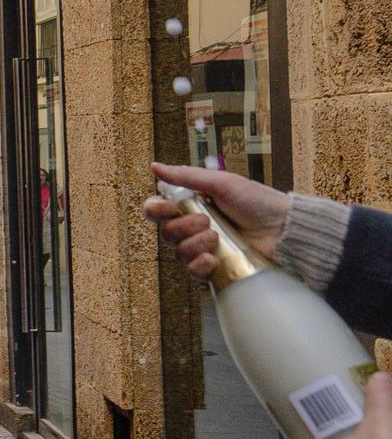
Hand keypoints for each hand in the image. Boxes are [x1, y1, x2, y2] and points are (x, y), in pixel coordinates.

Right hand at [141, 162, 289, 280]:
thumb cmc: (258, 202)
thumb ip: (187, 176)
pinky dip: (199, 265)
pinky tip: (212, 258)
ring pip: (179, 252)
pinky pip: (193, 272)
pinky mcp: (214, 267)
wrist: (284, 230)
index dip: (157, 211)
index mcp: (193, 205)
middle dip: (184, 226)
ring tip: (217, 237)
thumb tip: (154, 166)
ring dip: (195, 244)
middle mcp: (194, 228)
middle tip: (206, 220)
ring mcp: (204, 249)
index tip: (169, 208)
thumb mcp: (222, 183)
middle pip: (167, 233)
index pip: (158, 210)